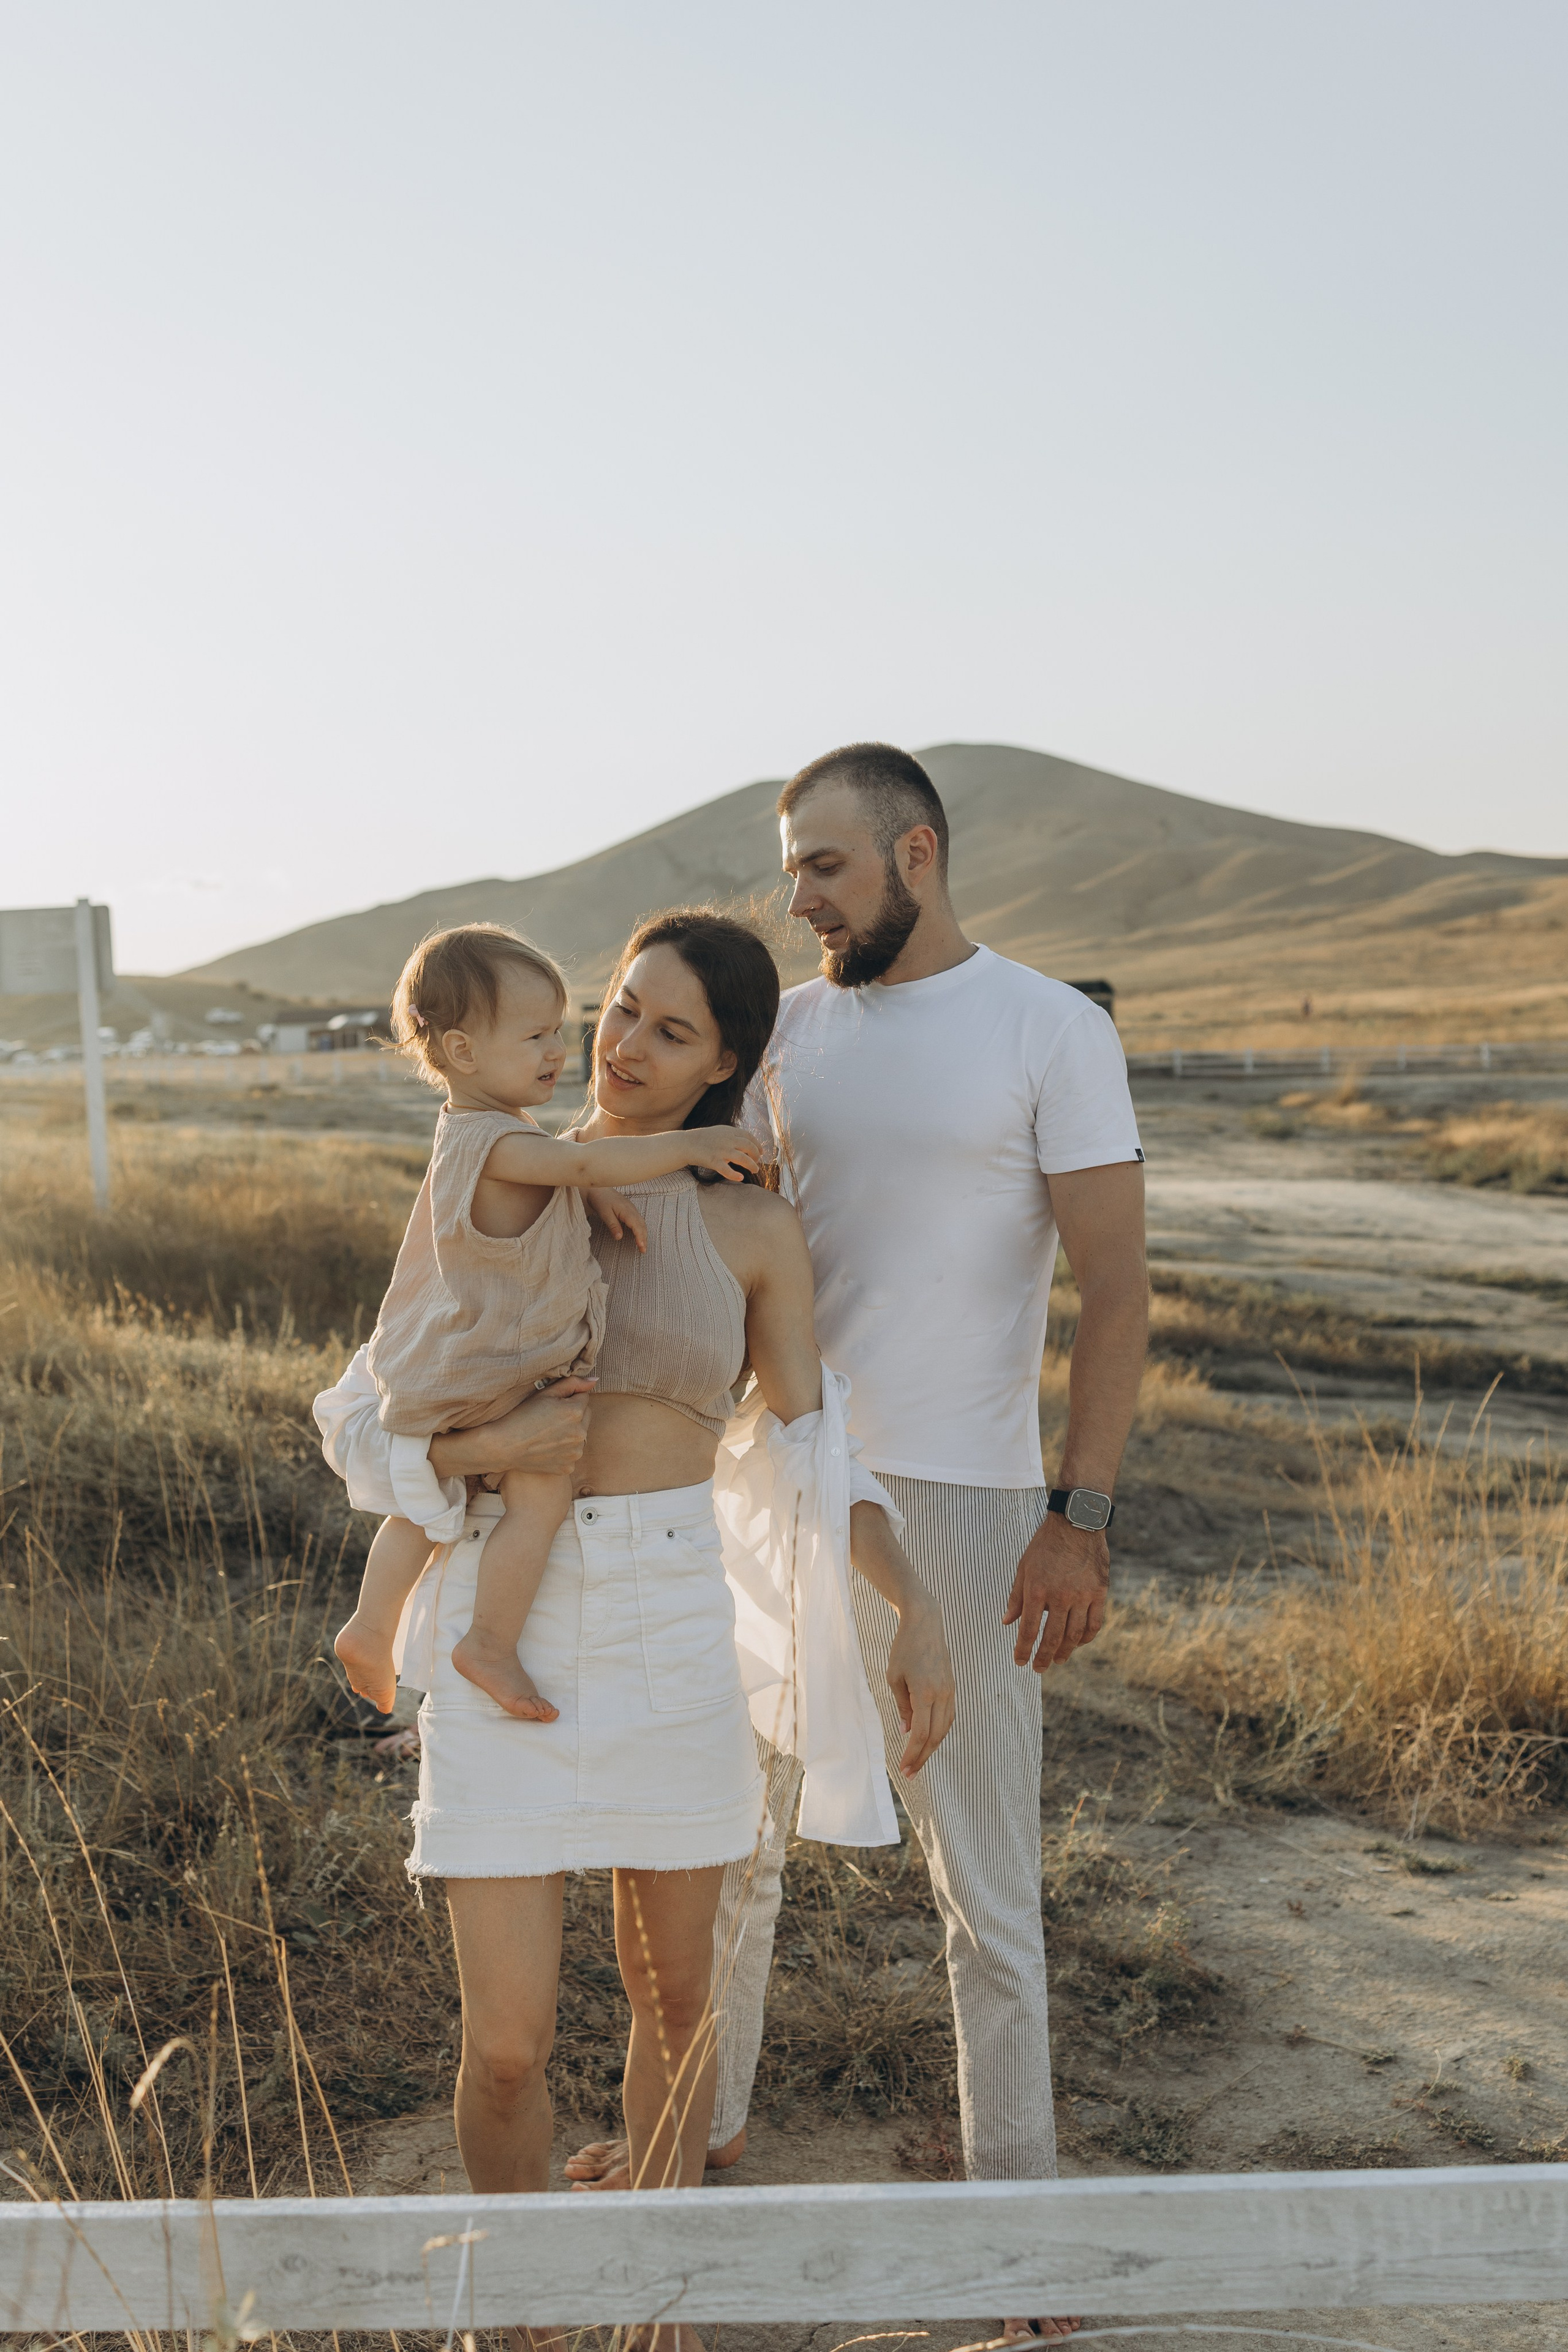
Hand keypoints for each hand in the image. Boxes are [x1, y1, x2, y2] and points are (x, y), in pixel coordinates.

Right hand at [429, 1379, 594, 1482]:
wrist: (504, 1446)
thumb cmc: (522, 1416)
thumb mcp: (545, 1393)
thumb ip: (572, 1383)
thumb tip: (595, 1381)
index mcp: (576, 1412)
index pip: (584, 1398)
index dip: (568, 1399)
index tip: (552, 1406)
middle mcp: (580, 1434)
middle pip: (584, 1417)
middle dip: (572, 1416)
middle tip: (549, 1419)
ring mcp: (575, 1453)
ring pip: (579, 1437)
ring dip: (569, 1433)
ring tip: (547, 1434)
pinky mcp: (568, 1467)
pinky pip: (571, 1454)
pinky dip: (562, 1451)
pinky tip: (546, 1448)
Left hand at [587, 1187, 646, 1249]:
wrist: (600, 1190)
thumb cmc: (601, 1201)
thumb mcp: (605, 1214)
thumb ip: (613, 1225)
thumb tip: (619, 1237)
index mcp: (627, 1210)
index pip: (637, 1225)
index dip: (640, 1236)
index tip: (641, 1247)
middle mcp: (632, 1210)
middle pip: (642, 1225)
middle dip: (644, 1238)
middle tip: (643, 1251)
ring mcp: (633, 1210)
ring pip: (642, 1223)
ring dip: (644, 1235)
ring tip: (643, 1246)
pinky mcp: (631, 1211)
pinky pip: (639, 1221)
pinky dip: (641, 1230)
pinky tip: (639, 1236)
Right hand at [687, 1125, 763, 1182]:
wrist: (686, 1144)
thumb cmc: (703, 1139)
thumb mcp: (720, 1132)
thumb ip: (733, 1135)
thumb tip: (747, 1143)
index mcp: (729, 1131)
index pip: (749, 1137)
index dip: (758, 1145)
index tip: (761, 1152)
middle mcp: (727, 1140)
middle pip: (749, 1147)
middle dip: (756, 1156)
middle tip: (758, 1162)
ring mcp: (721, 1150)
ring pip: (743, 1159)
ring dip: (752, 1166)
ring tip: (755, 1170)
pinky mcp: (714, 1161)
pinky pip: (727, 1170)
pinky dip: (735, 1175)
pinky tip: (740, 1177)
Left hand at [885, 1591, 955, 1775]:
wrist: (925, 1623)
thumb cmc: (903, 1648)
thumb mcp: (894, 1677)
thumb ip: (902, 1706)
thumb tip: (907, 1732)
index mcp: (925, 1693)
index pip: (920, 1733)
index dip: (912, 1754)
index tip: (903, 1768)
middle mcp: (942, 1694)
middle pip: (935, 1736)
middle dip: (922, 1757)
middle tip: (910, 1773)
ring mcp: (950, 1691)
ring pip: (945, 1728)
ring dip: (932, 1747)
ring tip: (919, 1760)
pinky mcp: (951, 1687)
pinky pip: (949, 1716)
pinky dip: (939, 1731)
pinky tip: (929, 1739)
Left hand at [1003, 1513, 1108, 1671]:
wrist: (1076, 1523)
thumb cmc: (1045, 1545)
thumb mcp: (1024, 1567)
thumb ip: (1016, 1597)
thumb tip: (1006, 1622)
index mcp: (1037, 1590)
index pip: (1029, 1629)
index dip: (1024, 1649)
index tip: (1020, 1661)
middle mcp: (1060, 1596)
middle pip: (1053, 1637)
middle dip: (1044, 1657)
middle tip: (1039, 1669)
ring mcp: (1082, 1595)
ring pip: (1075, 1635)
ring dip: (1066, 1651)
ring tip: (1058, 1659)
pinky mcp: (1099, 1592)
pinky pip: (1095, 1623)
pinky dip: (1087, 1637)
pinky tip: (1079, 1643)